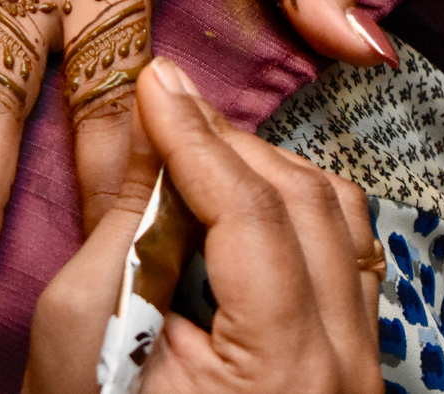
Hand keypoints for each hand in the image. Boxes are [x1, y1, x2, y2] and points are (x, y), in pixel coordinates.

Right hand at [23, 58, 383, 393]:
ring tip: (195, 149)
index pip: (254, 215)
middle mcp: (347, 371)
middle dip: (229, 143)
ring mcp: (361, 368)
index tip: (152, 79)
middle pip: (307, 203)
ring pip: (337, 217)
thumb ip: (124, 225)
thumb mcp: (83, 337)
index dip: (196, 136)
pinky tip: (235, 192)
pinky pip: (342, 251)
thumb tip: (155, 131)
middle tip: (164, 109)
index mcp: (285, 375)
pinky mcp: (352, 361)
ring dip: (264, 167)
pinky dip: (290, 204)